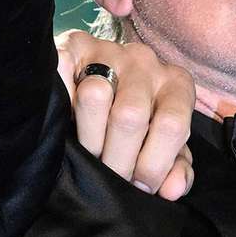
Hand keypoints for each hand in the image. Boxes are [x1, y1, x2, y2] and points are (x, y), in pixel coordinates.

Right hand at [56, 30, 195, 199]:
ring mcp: (109, 50)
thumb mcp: (162, 145)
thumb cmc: (140, 121)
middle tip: (107, 176)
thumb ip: (173, 168)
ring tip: (86, 153)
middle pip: (130, 115)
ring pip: (94, 95)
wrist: (100, 76)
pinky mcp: (73, 45)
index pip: (172, 125)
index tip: (137, 187)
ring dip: (87, 136)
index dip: (153, 164)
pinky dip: (59, 100)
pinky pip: (61, 72)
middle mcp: (145, 62)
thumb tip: (171, 191)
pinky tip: (62, 118)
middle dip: (116, 159)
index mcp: (176, 84)